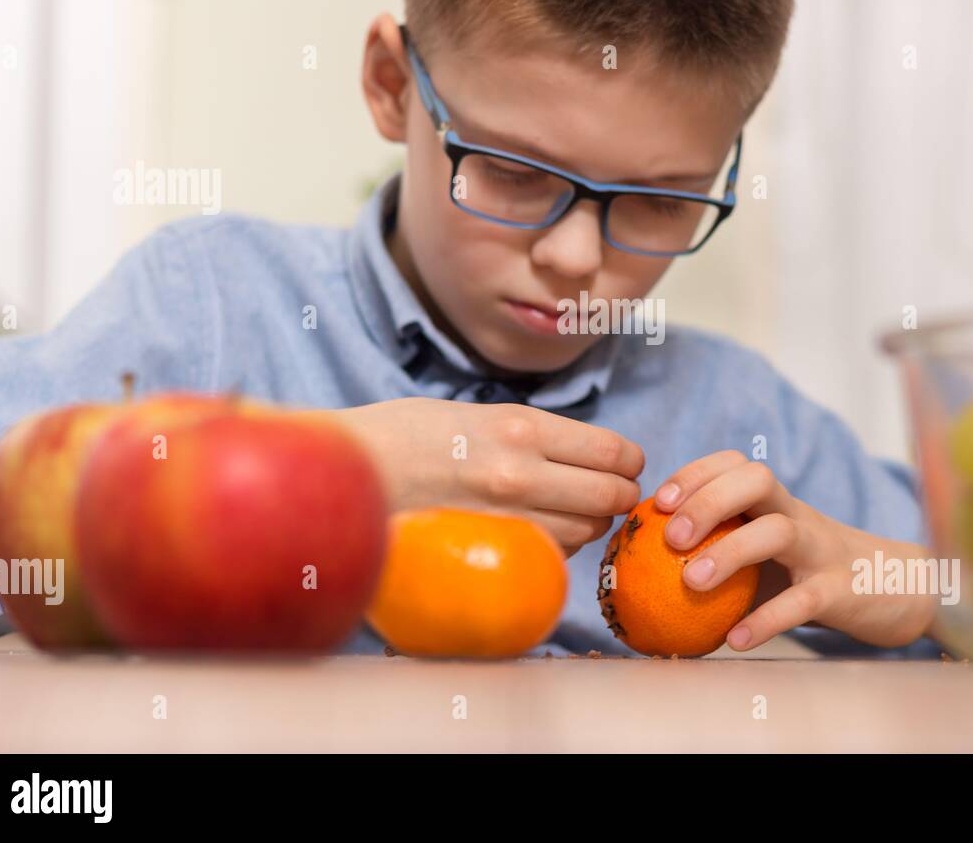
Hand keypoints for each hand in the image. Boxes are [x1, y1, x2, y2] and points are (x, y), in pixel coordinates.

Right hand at [330, 397, 643, 556]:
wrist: (344, 474)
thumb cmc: (404, 436)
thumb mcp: (476, 414)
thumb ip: (532, 435)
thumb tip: (588, 456)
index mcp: (520, 427)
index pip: (612, 452)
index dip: (628, 461)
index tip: (625, 463)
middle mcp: (520, 473)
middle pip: (609, 498)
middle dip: (616, 496)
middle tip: (607, 492)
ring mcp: (504, 519)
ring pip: (585, 533)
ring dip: (587, 524)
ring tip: (567, 510)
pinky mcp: (486, 552)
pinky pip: (547, 557)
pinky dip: (555, 547)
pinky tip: (534, 531)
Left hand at [653, 451, 935, 649]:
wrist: (895, 591)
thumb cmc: (811, 572)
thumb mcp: (769, 553)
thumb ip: (721, 552)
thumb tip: (643, 575)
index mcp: (777, 503)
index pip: (737, 464)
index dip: (696, 473)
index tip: (660, 501)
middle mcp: (798, 516)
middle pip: (756, 480)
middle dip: (708, 500)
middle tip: (671, 538)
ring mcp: (821, 551)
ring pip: (778, 532)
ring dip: (731, 552)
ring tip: (691, 582)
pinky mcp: (841, 591)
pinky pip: (803, 601)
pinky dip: (767, 620)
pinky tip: (734, 639)